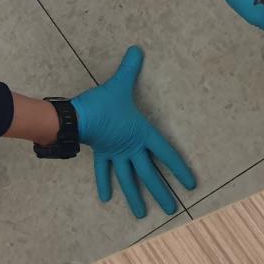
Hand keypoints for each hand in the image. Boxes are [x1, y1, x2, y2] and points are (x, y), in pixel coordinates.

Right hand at [72, 46, 195, 218]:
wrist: (74, 118)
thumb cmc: (100, 104)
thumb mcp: (118, 85)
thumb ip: (129, 68)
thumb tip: (136, 49)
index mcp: (141, 134)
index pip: (166, 154)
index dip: (179, 169)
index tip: (190, 185)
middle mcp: (131, 148)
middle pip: (148, 174)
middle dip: (160, 192)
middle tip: (171, 210)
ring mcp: (115, 154)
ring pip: (128, 180)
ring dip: (135, 197)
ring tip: (142, 215)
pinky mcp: (101, 154)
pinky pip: (104, 172)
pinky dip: (105, 184)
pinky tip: (107, 200)